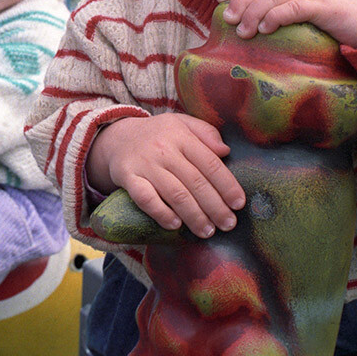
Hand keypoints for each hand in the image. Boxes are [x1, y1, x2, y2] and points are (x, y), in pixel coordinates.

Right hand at [87, 114, 244, 237]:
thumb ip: (206, 133)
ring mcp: (144, 164)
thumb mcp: (182, 124)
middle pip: (195, 182)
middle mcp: (163, 149)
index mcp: (181, 135)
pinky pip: (145, 198)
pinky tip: (175, 225)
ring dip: (194, 216)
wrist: (117, 138)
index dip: (227, 185)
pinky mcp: (127, 177)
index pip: (210, 163)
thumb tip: (225, 151)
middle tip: (228, 225)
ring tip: (207, 231)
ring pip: (174, 193)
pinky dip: (161, 213)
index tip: (239, 204)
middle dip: (215, 207)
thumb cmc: (158, 135)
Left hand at [217, 0, 356, 48]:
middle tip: (225, 17)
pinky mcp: (326, 8)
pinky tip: (264, 27)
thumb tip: (260, 38)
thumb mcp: (308, 27)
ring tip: (241, 29)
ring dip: (254, 11)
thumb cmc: (340, 31)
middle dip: (241, 0)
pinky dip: (277, 15)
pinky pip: (296, 7)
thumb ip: (288, 25)